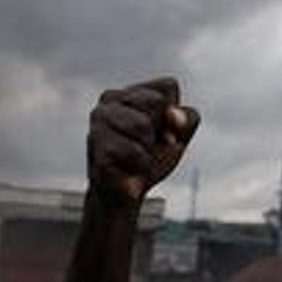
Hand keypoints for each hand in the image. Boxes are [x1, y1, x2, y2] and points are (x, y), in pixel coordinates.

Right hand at [87, 77, 199, 206]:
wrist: (126, 194)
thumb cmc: (151, 158)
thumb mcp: (179, 137)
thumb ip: (187, 119)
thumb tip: (173, 114)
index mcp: (132, 92)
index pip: (168, 86)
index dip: (174, 114)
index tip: (164, 132)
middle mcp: (110, 98)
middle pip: (156, 103)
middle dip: (161, 132)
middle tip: (148, 149)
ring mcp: (99, 120)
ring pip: (142, 125)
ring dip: (150, 151)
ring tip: (137, 160)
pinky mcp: (95, 144)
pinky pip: (133, 152)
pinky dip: (139, 167)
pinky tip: (128, 172)